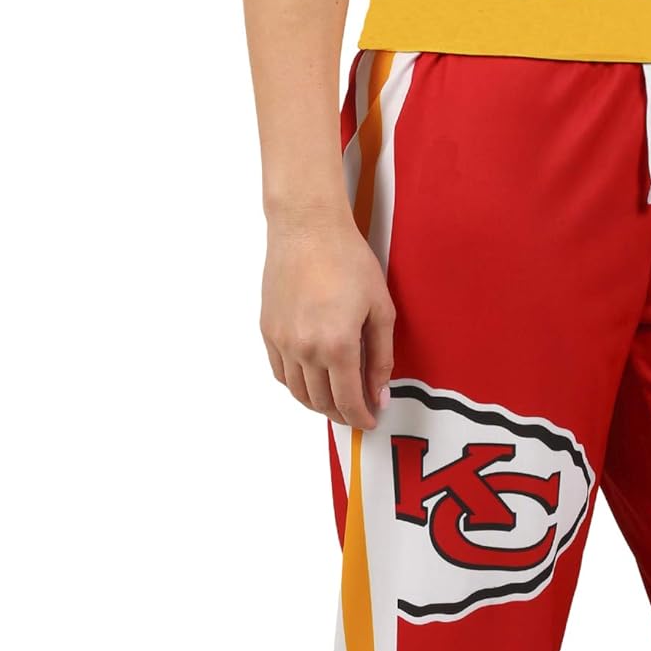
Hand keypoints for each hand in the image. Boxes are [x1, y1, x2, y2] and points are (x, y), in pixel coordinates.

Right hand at [260, 215, 393, 428]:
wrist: (307, 227)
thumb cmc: (349, 261)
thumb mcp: (381, 310)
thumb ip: (382, 358)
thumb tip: (380, 395)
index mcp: (338, 346)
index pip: (348, 401)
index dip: (360, 418)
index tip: (369, 422)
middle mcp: (305, 350)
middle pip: (322, 402)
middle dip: (342, 414)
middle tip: (356, 412)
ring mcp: (283, 342)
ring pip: (299, 393)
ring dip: (318, 404)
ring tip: (335, 401)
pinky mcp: (268, 331)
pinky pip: (281, 373)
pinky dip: (297, 386)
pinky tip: (312, 381)